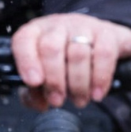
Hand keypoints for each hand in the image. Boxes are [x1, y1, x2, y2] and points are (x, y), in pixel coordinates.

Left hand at [11, 13, 130, 109]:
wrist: (100, 42)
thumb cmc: (64, 61)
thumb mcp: (44, 75)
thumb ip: (34, 93)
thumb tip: (39, 104)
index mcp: (35, 34)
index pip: (24, 40)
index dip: (27, 61)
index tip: (34, 82)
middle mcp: (57, 27)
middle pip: (51, 48)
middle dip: (54, 81)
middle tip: (58, 100)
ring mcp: (83, 27)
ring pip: (78, 53)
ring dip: (78, 84)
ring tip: (79, 100)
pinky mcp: (107, 33)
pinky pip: (104, 54)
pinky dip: (100, 78)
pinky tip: (96, 93)